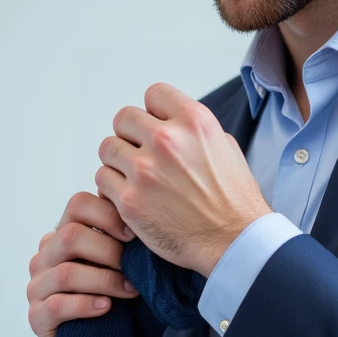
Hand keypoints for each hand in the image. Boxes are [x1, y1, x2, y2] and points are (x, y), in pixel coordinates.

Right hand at [27, 190, 137, 336]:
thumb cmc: (116, 301)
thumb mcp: (122, 267)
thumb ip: (124, 241)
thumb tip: (146, 212)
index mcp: (65, 235)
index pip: (77, 204)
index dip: (107, 214)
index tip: (134, 235)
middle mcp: (46, 256)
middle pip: (70, 236)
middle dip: (109, 251)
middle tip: (134, 268)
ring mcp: (37, 286)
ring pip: (66, 273)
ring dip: (104, 280)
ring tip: (130, 290)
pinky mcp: (37, 317)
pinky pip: (57, 305)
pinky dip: (86, 305)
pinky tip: (107, 307)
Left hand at [95, 83, 270, 275]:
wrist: (234, 242)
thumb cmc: (235, 199)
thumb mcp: (226, 148)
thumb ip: (195, 131)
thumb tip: (172, 122)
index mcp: (193, 121)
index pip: (154, 94)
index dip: (154, 113)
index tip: (158, 130)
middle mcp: (166, 140)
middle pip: (124, 118)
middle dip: (131, 136)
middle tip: (143, 156)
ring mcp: (144, 171)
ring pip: (108, 149)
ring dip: (118, 162)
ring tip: (136, 179)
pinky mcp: (129, 201)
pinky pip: (103, 180)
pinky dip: (113, 188)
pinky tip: (131, 197)